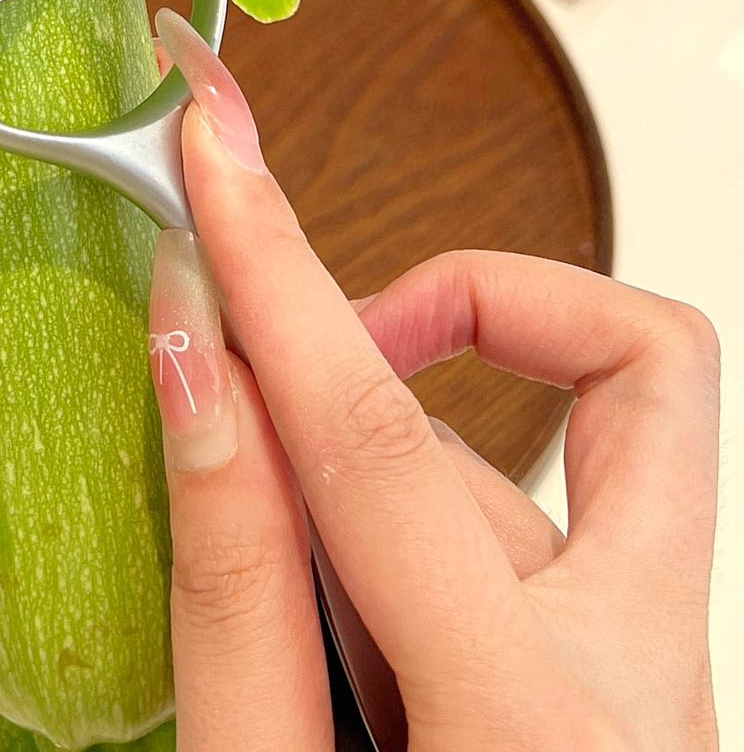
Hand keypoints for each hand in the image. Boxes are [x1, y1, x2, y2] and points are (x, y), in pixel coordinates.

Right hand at [147, 9, 719, 750]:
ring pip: (551, 479)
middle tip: (358, 326)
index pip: (381, 439)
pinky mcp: (622, 700)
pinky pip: (537, 556)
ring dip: (402, 476)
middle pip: (647, 370)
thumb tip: (201, 376)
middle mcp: (639, 686)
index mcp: (536, 722)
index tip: (217, 157)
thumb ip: (234, 598)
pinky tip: (331, 636)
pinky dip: (419, 548)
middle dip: (490, 298)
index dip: (276, 276)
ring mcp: (651, 692)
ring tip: (279, 568)